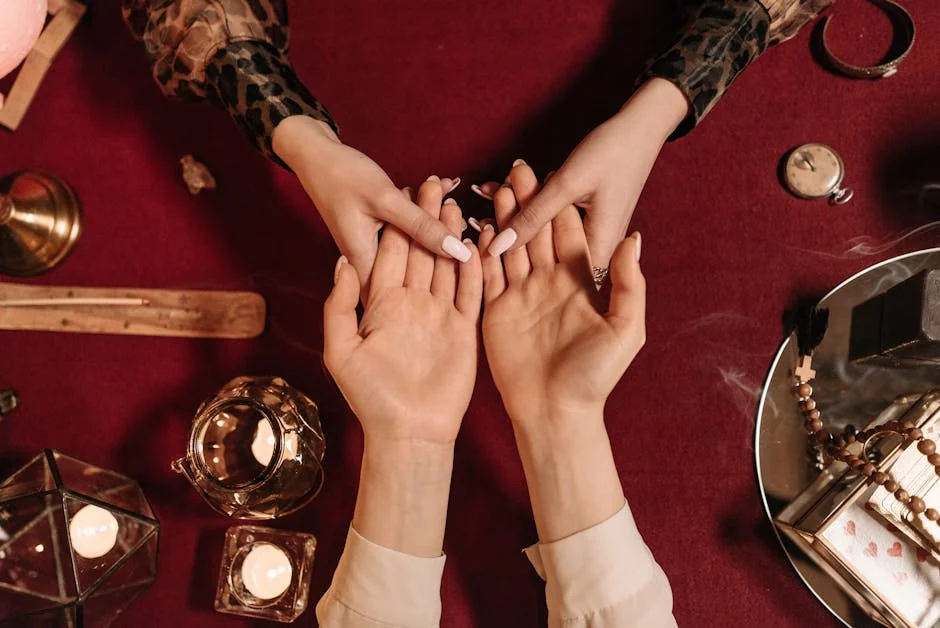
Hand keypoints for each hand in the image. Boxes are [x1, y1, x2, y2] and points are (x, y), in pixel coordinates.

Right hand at [273, 116, 470, 292]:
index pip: (407, 295)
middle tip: (464, 221)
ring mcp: (375, 248)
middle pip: (416, 270)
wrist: (316, 155)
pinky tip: (443, 187)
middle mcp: (369, 263)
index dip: (440, 287)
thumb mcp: (385, 199)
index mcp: (366, 264)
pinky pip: (410, 229)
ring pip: (415, 247)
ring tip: (454, 198)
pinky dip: (425, 211)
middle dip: (443, 248)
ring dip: (436, 223)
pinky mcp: (380, 234)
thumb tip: (458, 252)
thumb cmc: (343, 175)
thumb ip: (421, 226)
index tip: (469, 268)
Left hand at [323, 178, 481, 444]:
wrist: (409, 433)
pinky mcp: (464, 330)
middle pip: (421, 252)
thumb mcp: (341, 350)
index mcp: (382, 305)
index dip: (398, 223)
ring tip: (458, 205)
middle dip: (427, 219)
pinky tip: (479, 242)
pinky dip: (476, 268)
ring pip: (447, 267)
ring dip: (451, 237)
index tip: (404, 191)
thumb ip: (340, 305)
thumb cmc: (371, 397)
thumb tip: (342, 262)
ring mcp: (440, 316)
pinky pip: (471, 293)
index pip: (391, 254)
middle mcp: (412, 305)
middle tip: (436, 185)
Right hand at [480, 162, 645, 422]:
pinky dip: (481, 250)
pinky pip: (486, 274)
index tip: (551, 172)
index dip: (560, 203)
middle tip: (515, 169)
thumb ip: (628, 285)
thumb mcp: (625, 330)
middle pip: (537, 232)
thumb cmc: (595, 377)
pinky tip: (475, 226)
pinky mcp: (496, 310)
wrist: (556, 414)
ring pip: (511, 246)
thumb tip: (633, 240)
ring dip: (503, 218)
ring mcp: (520, 295)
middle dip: (527, 200)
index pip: (567, 233)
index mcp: (579, 283)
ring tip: (494, 188)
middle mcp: (548, 283)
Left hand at [481, 78, 686, 268]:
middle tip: (474, 219)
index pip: (549, 273)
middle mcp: (594, 247)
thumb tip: (496, 247)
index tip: (483, 248)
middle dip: (509, 232)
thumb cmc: (612, 152)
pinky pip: (549, 215)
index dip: (513, 264)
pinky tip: (500, 187)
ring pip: (543, 230)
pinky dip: (528, 201)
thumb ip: (532, 217)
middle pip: (542, 252)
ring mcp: (588, 231)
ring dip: (515, 213)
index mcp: (597, 249)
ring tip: (486, 195)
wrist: (642, 124)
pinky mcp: (583, 216)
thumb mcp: (567, 184)